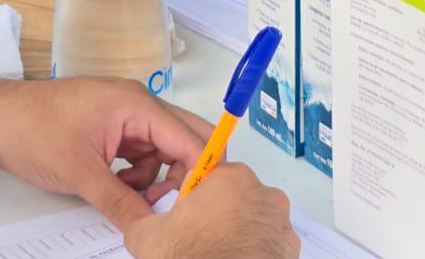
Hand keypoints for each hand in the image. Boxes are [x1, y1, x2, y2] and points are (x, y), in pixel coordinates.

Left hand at [0, 77, 210, 234]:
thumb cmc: (32, 131)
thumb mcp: (80, 174)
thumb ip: (122, 202)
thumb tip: (152, 230)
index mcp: (135, 104)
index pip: (189, 138)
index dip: (202, 173)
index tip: (203, 208)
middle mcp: (136, 105)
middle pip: (182, 140)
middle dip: (184, 176)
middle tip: (176, 209)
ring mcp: (123, 116)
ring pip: (162, 152)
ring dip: (158, 180)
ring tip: (138, 204)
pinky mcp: (110, 129)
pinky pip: (141, 155)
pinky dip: (139, 176)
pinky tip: (122, 192)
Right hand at [123, 165, 298, 258]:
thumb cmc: (192, 258)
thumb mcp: (147, 235)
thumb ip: (138, 214)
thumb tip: (133, 214)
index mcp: (229, 177)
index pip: (204, 174)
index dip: (189, 196)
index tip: (181, 216)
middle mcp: (262, 193)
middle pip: (230, 195)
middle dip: (213, 213)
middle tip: (195, 238)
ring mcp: (281, 223)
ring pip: (250, 218)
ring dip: (234, 231)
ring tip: (214, 252)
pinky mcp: (291, 249)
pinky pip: (266, 242)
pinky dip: (252, 250)